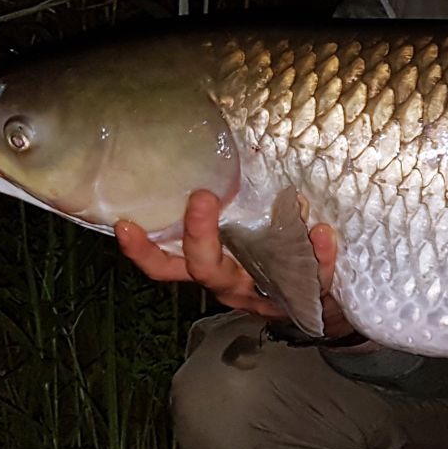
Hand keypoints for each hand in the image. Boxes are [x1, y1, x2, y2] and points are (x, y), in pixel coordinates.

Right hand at [116, 189, 350, 336]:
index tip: (124, 224)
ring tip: (295, 208)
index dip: (142, 250)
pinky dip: (319, 256)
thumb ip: (232, 201)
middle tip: (202, 196)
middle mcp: (229, 283)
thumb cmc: (266, 255)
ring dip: (275, 244)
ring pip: (263, 278)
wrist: (315, 301)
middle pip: (203, 268)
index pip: (165, 264)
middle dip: (200, 234)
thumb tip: (228, 148)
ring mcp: (263, 295)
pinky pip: (311, 280)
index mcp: (209, 266)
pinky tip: (323, 233)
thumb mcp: (241, 229)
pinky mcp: (300, 299)